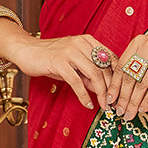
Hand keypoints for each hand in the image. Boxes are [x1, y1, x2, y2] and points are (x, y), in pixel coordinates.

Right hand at [0, 19, 117, 110]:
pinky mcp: (59, 61)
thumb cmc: (51, 58)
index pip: (111, 58)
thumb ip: (89, 74)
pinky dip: (84, 95)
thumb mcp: (74, 65)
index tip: (121, 93)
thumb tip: (104, 90)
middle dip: (111, 88)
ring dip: (101, 93)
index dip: (118, 77)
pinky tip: (87, 104)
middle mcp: (81, 43)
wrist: (26, 51)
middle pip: (104, 67)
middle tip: (114, 104)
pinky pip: (76, 81)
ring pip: (93, 74)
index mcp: (88, 41)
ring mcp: (70, 51)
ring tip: (104, 106)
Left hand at [105, 32, 147, 120]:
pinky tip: (143, 109)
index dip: (114, 85)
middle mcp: (147, 48)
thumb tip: (118, 91)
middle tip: (119, 111)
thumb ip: (133, 64)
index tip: (110, 99)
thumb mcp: (146, 51)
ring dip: (134, 102)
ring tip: (129, 114)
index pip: (121, 67)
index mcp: (137, 43)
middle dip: (124, 97)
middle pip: (130, 77)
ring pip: (142, 84)